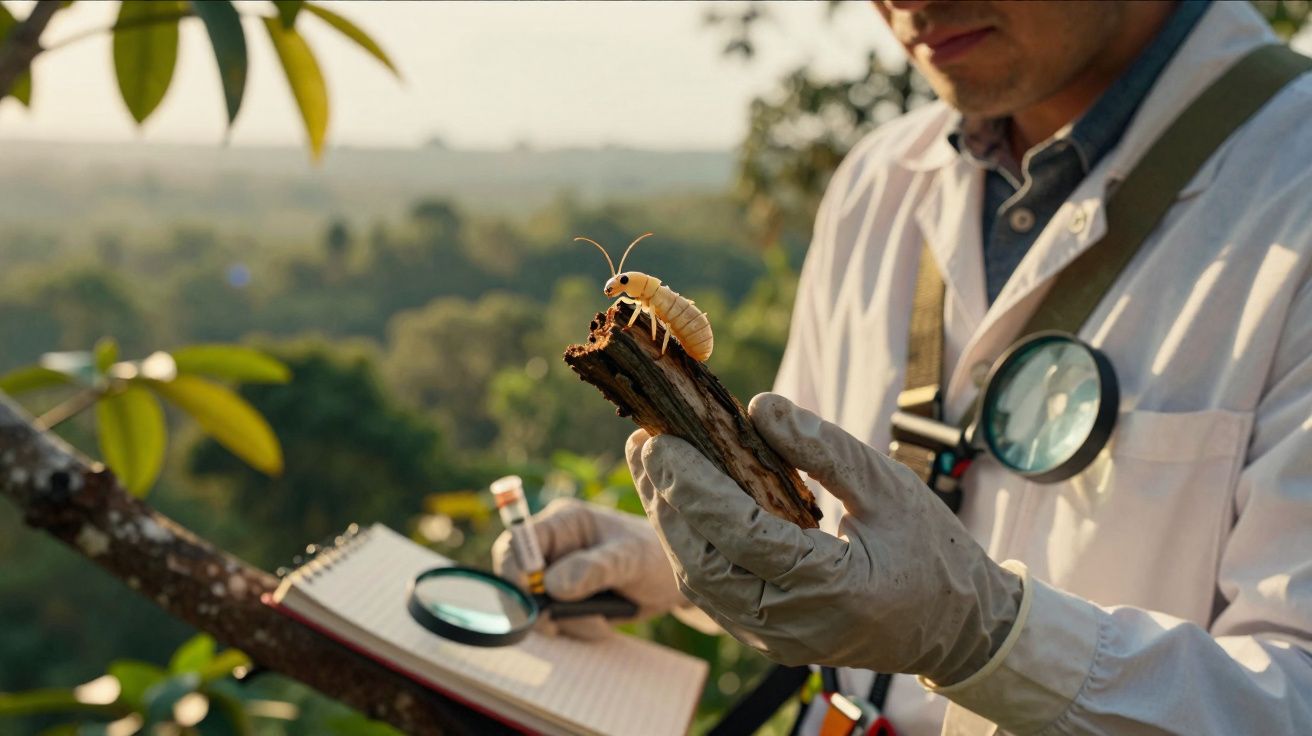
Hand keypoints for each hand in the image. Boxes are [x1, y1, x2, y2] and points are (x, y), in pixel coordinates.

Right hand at [491, 497, 695, 639]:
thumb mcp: (630, 560)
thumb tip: (552, 585)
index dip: (515, 571)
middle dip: (544, 605)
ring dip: (569, 621)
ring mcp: (557, 574)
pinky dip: (578, 628)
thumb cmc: (655, 556)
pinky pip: (555, 622)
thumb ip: (593, 568)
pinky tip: (604, 618)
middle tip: (570, 617)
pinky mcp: (565, 598)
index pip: (517, 542)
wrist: (672, 580)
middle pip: (518, 579)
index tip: (534, 598)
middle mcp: (554, 546)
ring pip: (537, 607)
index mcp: (563, 522)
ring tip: (604, 613)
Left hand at [627, 393, 1023, 684]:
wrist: (957, 629)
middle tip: (643, 445)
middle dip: (666, 502)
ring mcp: (777, 641)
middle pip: (704, 564)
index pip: (743, 534)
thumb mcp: (889, 486)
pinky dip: (689, 546)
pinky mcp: (767, 640)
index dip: (695, 488)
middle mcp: (796, 625)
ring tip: (648, 466)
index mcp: (835, 587)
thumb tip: (758, 405)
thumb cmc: (931, 551)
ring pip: (699, 583)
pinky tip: (676, 504)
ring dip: (668, 523)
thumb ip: (823, 448)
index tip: (661, 443)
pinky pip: (713, 594)